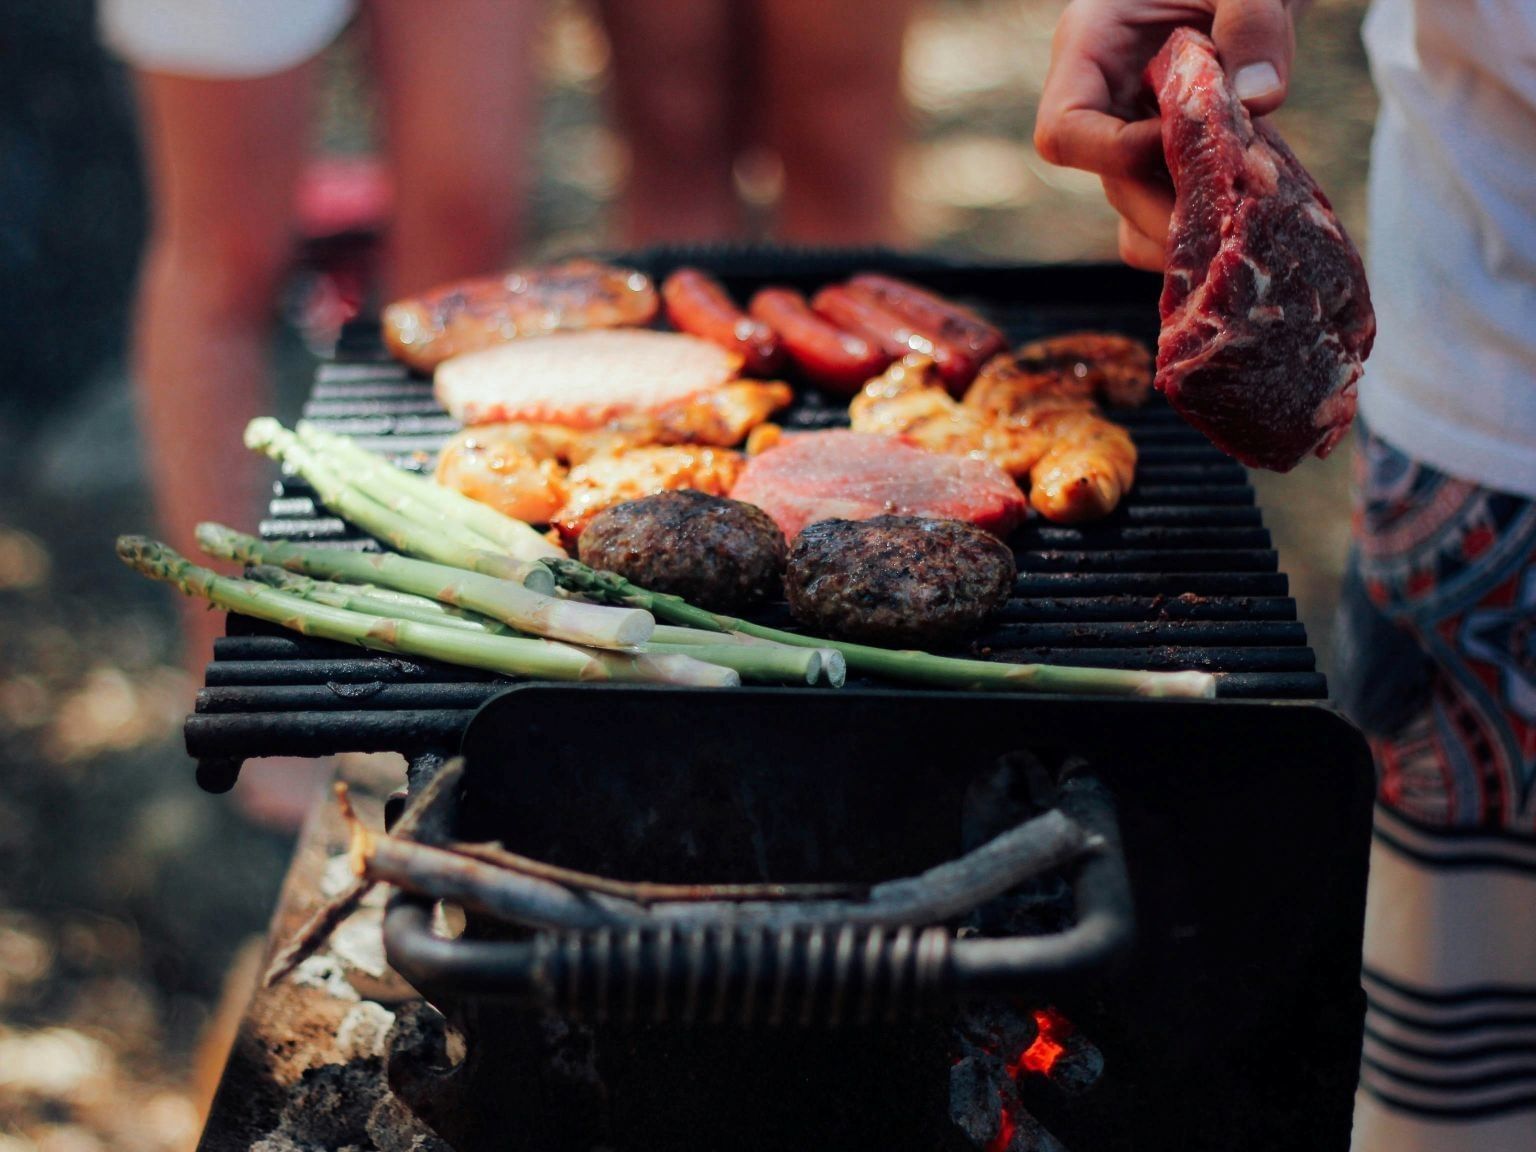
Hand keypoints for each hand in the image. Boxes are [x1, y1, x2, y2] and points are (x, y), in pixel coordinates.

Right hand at [1034, 0, 1296, 270]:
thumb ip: (1253, 19)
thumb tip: (1261, 99)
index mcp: (1091, 46)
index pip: (1064, 131)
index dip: (1116, 154)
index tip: (1187, 141)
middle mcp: (1105, 98)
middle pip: (1111, 183)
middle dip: (1169, 208)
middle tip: (1234, 222)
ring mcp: (1136, 130)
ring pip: (1138, 208)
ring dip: (1188, 227)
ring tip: (1247, 224)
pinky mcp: (1172, 152)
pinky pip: (1167, 210)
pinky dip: (1204, 225)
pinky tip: (1253, 213)